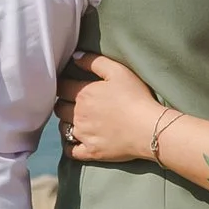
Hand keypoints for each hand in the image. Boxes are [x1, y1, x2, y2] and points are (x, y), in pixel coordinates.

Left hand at [57, 49, 164, 165]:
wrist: (149, 128)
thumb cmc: (136, 97)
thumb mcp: (118, 71)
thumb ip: (94, 62)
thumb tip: (75, 56)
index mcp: (83, 94)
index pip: (61, 87)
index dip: (63, 84)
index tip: (68, 85)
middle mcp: (78, 115)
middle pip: (59, 108)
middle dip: (63, 103)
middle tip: (73, 102)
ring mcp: (83, 135)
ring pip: (63, 128)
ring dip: (67, 123)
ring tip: (77, 120)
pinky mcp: (90, 151)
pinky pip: (70, 150)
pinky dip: (70, 146)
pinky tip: (75, 141)